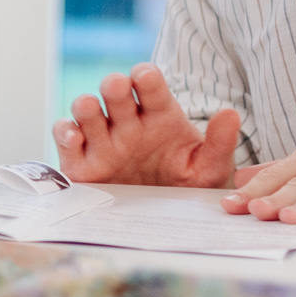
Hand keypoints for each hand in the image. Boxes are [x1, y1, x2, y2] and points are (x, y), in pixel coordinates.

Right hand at [53, 64, 241, 186]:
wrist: (163, 220)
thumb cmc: (186, 185)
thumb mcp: (210, 169)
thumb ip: (220, 143)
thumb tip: (231, 114)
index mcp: (158, 116)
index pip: (150, 85)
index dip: (146, 77)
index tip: (146, 76)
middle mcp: (127, 122)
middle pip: (115, 91)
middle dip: (114, 86)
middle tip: (118, 89)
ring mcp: (103, 139)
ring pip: (86, 109)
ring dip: (87, 106)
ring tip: (92, 110)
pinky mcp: (81, 161)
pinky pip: (64, 137)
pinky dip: (64, 132)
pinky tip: (74, 137)